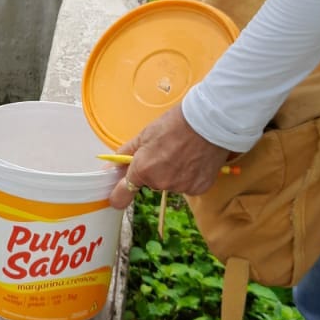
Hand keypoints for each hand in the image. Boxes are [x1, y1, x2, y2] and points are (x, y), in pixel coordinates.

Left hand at [108, 105, 232, 210]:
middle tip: (166, 151)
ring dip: (174, 173)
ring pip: (171, 183)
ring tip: (184, 152)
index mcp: (143, 169)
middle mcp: (160, 182)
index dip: (118, 195)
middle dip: (155, 170)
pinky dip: (190, 175)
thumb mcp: (145, 135)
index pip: (123, 194)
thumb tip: (110, 167)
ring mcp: (180, 187)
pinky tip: (195, 159)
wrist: (208, 122)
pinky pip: (188, 185)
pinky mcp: (198, 188)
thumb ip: (126, 154)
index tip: (116, 198)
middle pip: (152, 182)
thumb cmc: (176, 123)